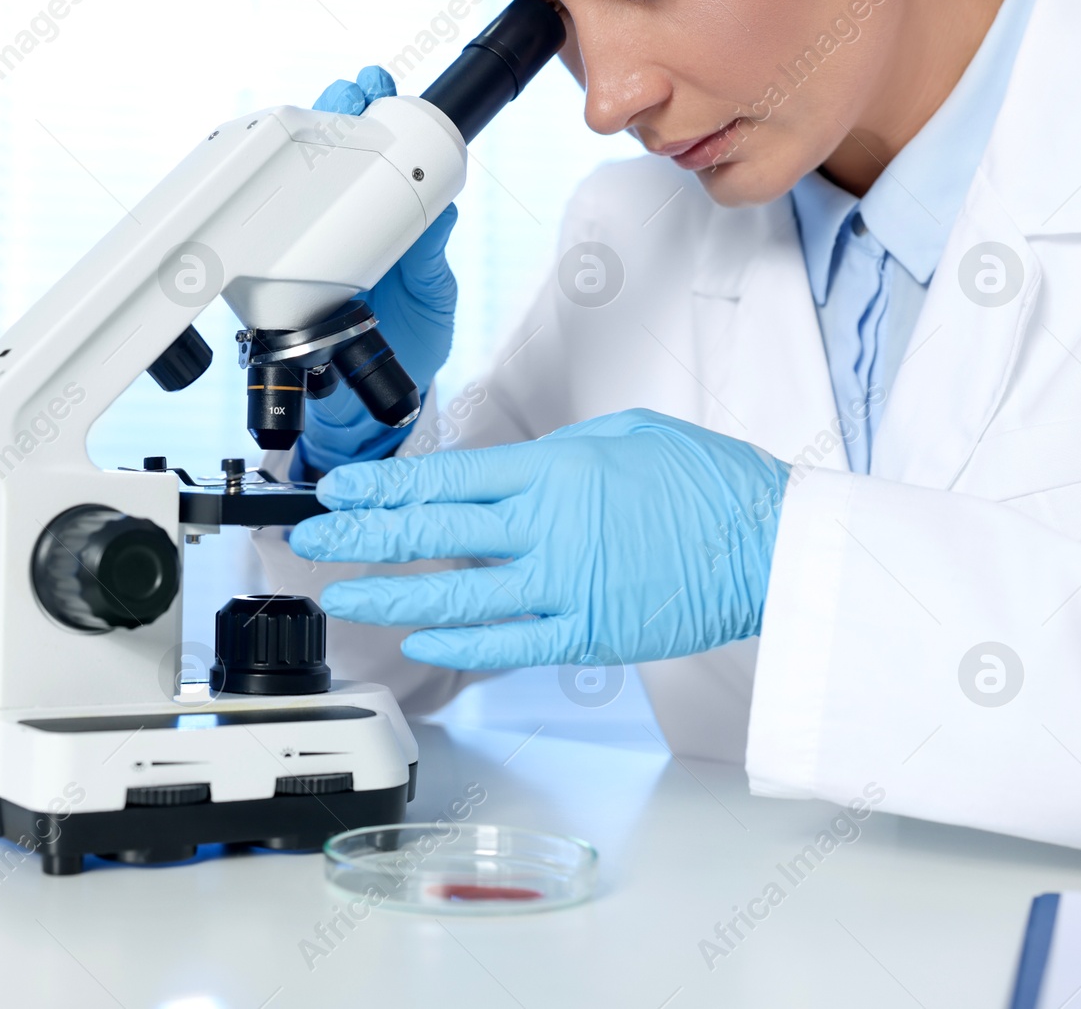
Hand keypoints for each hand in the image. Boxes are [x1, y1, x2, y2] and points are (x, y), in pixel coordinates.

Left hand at [288, 409, 791, 670]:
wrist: (771, 545)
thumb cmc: (708, 484)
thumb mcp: (628, 435)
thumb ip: (557, 456)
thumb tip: (508, 472)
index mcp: (555, 472)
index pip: (445, 477)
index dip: (384, 485)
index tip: (339, 487)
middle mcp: (548, 528)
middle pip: (434, 533)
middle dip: (362, 534)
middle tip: (310, 534)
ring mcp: (565, 586)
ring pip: (456, 597)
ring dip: (389, 596)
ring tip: (339, 597)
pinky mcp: (587, 634)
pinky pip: (509, 644)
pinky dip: (460, 644)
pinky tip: (420, 639)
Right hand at [298, 65, 459, 472]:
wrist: (369, 408)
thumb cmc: (408, 345)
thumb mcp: (433, 299)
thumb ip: (432, 261)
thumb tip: (443, 214)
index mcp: (384, 223)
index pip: (379, 158)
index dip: (376, 119)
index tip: (377, 90)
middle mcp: (340, 229)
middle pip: (329, 158)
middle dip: (332, 115)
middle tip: (343, 93)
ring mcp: (305, 248)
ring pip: (292, 187)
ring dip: (295, 148)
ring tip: (310, 119)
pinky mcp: (273, 278)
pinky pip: (262, 237)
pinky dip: (258, 208)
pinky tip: (264, 182)